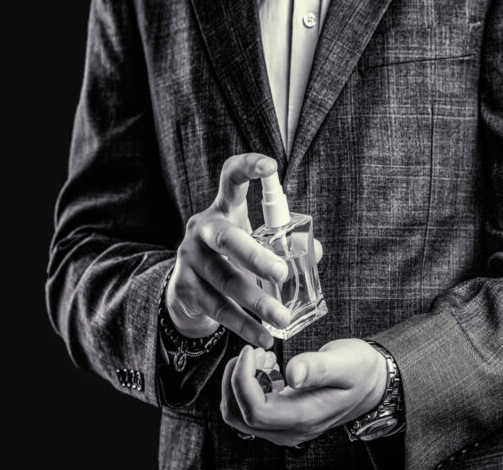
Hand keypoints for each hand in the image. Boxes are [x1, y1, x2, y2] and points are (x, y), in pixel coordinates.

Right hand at [165, 154, 302, 347]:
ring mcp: (189, 259)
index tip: (270, 166)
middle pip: (225, 238)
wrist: (187, 289)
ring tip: (281, 318)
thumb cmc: (231, 258)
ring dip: (256, 302)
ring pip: (225, 280)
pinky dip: (243, 325)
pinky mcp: (184, 288)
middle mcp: (201, 230)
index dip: (248, 168)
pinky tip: (263, 336)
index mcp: (222, 209)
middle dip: (254, 256)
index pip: (230, 179)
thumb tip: (317, 251)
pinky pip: (217, 308)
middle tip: (282, 274)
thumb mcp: (253, 243)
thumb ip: (284, 244)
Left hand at [220, 339, 386, 446]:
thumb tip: (293, 374)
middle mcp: (290, 430)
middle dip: (235, 379)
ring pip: (237, 414)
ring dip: (236, 383)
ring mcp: (282, 428)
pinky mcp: (278, 420)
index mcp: (305, 417)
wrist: (370, 385)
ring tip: (258, 358)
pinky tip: (263, 367)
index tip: (251, 351)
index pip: (255, 410)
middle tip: (254, 352)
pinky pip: (246, 409)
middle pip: (238, 415)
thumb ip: (319, 368)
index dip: (242, 380)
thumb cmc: (360, 371)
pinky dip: (244, 386)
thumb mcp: (346, 363)